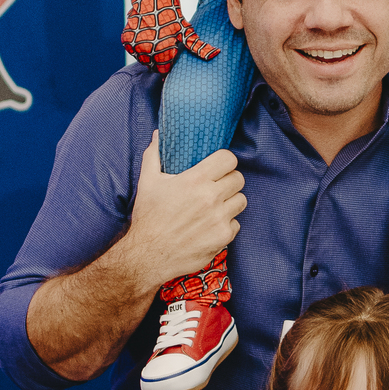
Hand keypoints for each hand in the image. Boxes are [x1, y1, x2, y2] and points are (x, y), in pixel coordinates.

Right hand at [123, 0, 219, 72]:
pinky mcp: (126, 39)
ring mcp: (134, 44)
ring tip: (155, 35)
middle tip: (163, 40)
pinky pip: (133, 51)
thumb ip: (198, 47)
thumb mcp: (186, 30)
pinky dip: (138, 45)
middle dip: (159, 57)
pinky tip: (146, 33)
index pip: (164, 70)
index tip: (172, 50)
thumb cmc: (172, 13)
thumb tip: (216, 54)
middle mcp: (146, 49)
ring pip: (143, 60)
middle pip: (153, 66)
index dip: (169, 61)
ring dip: (148, 52)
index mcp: (162, 50)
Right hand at [128, 132, 246, 290]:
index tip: (219, 167)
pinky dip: (226, 224)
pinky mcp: (223, 237)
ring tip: (215, 206)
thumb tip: (159, 135)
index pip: (228, 159)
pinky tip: (211, 225)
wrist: (148, 255)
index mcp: (195, 180)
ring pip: (241, 201)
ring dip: (231, 202)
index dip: (225, 161)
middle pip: (238, 179)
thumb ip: (154, 155)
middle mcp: (211, 198)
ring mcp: (219, 218)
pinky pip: (236, 224)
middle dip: (229, 181)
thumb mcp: (147, 182)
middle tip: (217, 187)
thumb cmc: (148, 217)